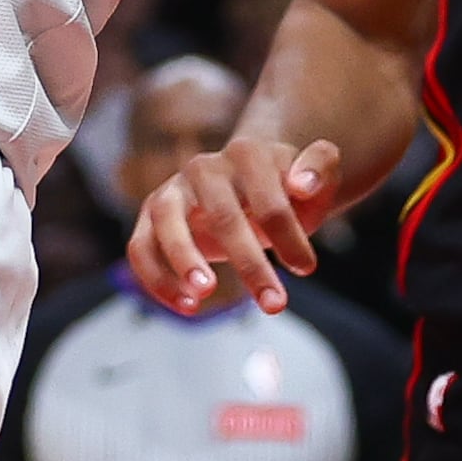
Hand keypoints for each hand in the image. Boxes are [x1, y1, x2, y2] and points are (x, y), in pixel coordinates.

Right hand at [126, 137, 348, 315]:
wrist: (246, 183)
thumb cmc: (285, 188)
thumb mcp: (316, 175)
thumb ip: (321, 168)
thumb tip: (301, 185)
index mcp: (247, 153)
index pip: (269, 199)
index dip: (288, 236)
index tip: (307, 268)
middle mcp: (203, 168)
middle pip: (223, 216)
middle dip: (250, 264)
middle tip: (275, 305)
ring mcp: (172, 191)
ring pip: (165, 221)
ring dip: (182, 260)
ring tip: (204, 296)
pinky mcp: (150, 218)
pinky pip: (140, 247)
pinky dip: (155, 278)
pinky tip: (187, 307)